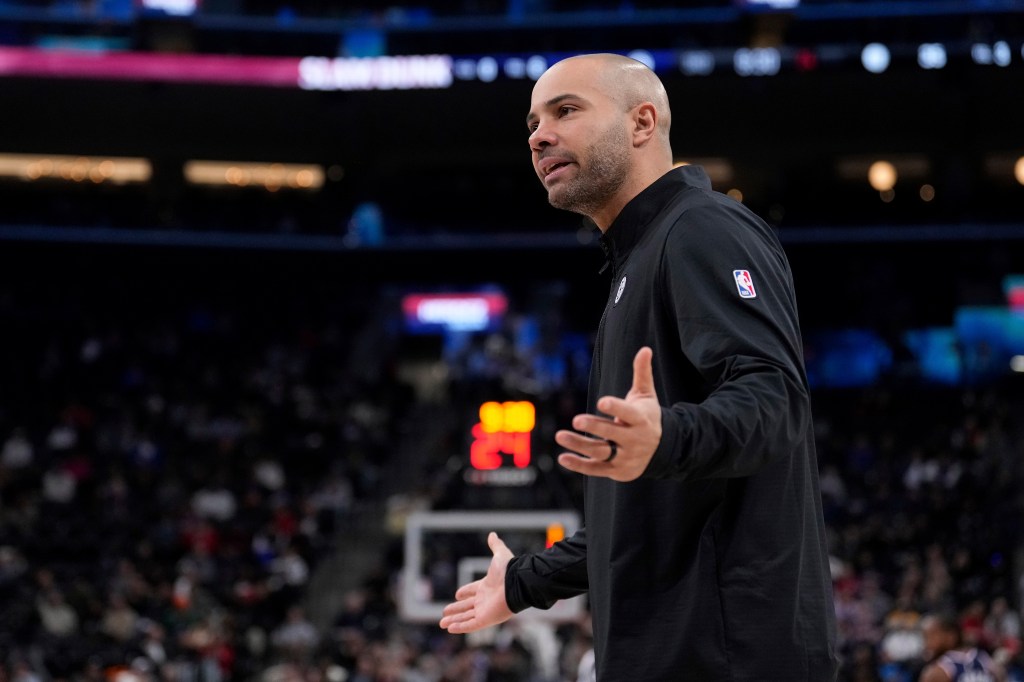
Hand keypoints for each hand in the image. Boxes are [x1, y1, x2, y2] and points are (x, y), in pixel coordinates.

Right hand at [439, 532, 514, 633]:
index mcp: (487, 586)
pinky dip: (460, 627)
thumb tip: (492, 534)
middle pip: (467, 606)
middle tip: (444, 613)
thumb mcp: (500, 555)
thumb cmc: (509, 570)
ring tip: (442, 623)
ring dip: (454, 620)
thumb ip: (495, 545)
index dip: (465, 592)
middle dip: (456, 610)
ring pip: (466, 617)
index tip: (457, 594)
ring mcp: (485, 610)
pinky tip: (450, 629)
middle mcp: (485, 600)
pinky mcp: (486, 620)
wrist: (517, 583)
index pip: (473, 590)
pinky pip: (470, 625)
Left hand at [555, 346, 661, 481]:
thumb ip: (642, 373)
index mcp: (641, 420)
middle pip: (612, 434)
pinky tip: (562, 458)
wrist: (661, 449)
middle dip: (594, 427)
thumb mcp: (646, 395)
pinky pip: (596, 469)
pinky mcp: (617, 470)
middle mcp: (635, 440)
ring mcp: (626, 457)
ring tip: (560, 435)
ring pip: (600, 452)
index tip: (601, 401)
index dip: (616, 408)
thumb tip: (645, 348)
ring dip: (579, 445)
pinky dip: (579, 465)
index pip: (629, 414)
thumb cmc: (646, 416)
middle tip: (576, 420)